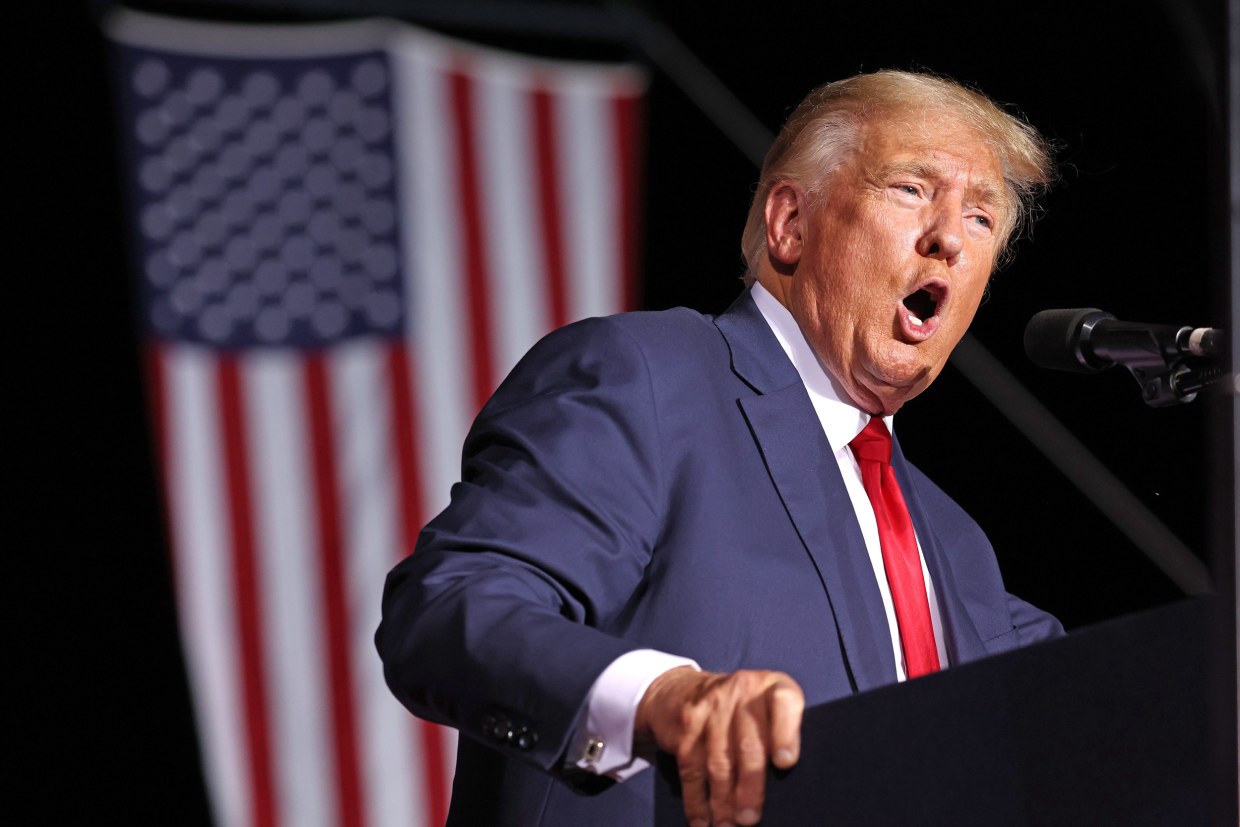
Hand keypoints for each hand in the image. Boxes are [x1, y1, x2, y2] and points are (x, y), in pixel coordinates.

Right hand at [635, 666, 803, 826]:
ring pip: (718, 760)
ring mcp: (710, 707)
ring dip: (722, 801)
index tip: (785, 763)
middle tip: (750, 819)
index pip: (784, 703)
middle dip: (750, 786)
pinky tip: (702, 820)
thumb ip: (785, 731)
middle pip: (748, 743)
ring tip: (728, 826)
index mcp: (772, 687)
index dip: (785, 733)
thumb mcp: (768, 704)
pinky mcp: (686, 725)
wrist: (682, 689)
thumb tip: (793, 786)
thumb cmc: (742, 709)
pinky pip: (691, 768)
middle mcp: (741, 691)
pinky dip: (696, 800)